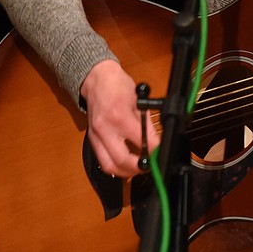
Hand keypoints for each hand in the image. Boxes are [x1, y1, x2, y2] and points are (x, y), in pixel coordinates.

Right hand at [80, 59, 160, 177]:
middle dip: (139, 168)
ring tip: (137, 167)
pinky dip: (116, 165)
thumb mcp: (139, 101)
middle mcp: (105, 129)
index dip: (154, 151)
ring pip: (109, 166)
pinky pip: (103, 160)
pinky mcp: (92, 139)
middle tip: (150, 165)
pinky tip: (126, 162)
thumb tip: (157, 143)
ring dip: (126, 172)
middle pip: (122, 160)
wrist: (96, 79)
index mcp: (119, 117)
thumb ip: (147, 125)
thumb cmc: (118, 86)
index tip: (160, 154)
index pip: (140, 142)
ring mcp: (96, 136)